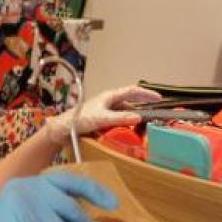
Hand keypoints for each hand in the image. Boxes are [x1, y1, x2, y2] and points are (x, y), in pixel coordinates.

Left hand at [45, 85, 161, 144]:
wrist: (63, 129)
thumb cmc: (78, 119)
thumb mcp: (102, 118)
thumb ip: (120, 118)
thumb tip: (138, 117)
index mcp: (109, 96)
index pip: (132, 91)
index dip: (146, 94)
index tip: (158, 98)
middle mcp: (108, 101)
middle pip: (130, 101)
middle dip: (142, 105)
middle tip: (154, 113)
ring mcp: (105, 110)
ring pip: (124, 111)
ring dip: (133, 116)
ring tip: (143, 124)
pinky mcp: (101, 119)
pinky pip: (118, 120)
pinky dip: (125, 124)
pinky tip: (128, 131)